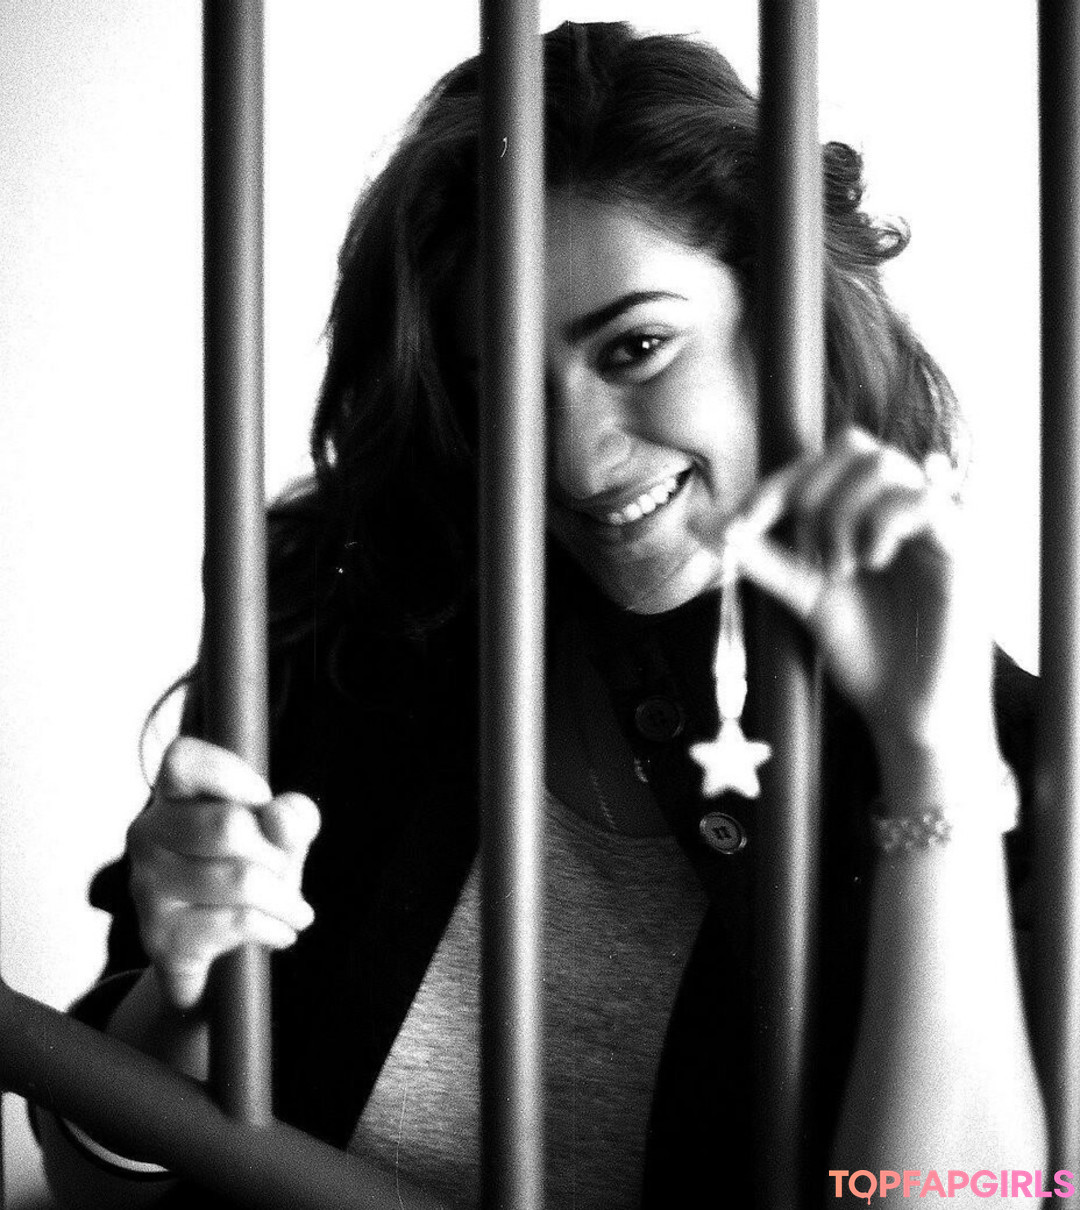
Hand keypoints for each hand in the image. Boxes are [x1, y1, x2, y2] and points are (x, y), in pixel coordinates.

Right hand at [127, 736, 319, 1011]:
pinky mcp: (159, 935)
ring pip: (241, 880)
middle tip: (284, 871)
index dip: (235, 776)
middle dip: (276, 854)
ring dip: (285, 898)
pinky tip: (280, 931)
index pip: (183, 758)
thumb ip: (293, 816)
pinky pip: (239, 921)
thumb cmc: (253, 871)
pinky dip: (276, 927)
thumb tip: (280, 820)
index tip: (259, 804)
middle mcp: (146, 833)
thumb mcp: (283, 835)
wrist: (218, 951)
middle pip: (229, 826)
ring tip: (292, 909)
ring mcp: (146, 885)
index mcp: (171, 794)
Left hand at [699, 427, 995, 763]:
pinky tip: (870, 563)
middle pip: (852, 446)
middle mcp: (901, 508)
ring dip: (843, 512)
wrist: (909, 713)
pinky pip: (925, 499)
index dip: (774, 483)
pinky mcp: (961, 547)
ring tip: (838, 568)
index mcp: (867, 512)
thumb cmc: (867, 654)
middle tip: (801, 552)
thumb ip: (759, 555)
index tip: (739, 526)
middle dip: (807, 491)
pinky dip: (883, 523)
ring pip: (884, 464)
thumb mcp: (801, 594)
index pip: (821, 460)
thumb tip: (701, 523)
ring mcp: (934, 523)